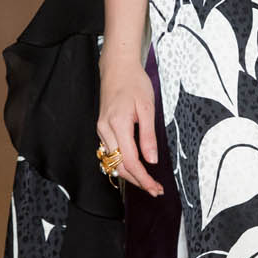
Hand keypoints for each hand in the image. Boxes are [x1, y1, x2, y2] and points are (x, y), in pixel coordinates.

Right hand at [96, 51, 163, 197]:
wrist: (117, 68)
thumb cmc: (134, 83)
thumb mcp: (147, 108)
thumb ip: (148, 136)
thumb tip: (151, 160)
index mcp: (118, 125)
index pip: (129, 161)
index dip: (143, 178)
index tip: (155, 188)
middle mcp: (105, 130)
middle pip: (119, 166)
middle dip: (138, 181)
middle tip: (155, 189)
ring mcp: (102, 130)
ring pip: (113, 162)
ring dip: (130, 175)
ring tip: (148, 181)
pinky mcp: (103, 129)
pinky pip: (111, 153)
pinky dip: (123, 163)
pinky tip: (136, 167)